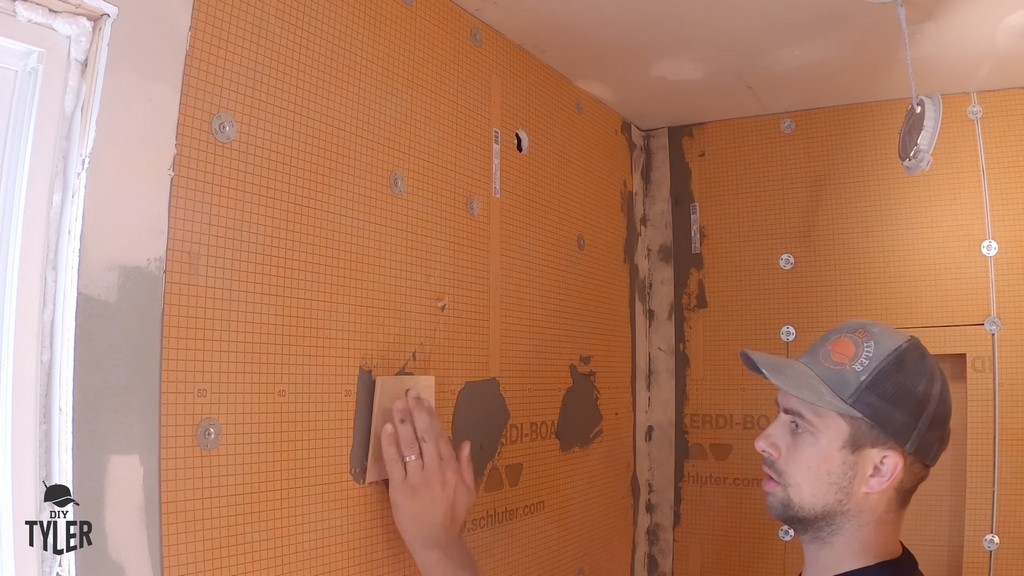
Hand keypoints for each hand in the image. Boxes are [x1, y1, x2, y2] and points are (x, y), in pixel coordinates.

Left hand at [382, 388, 479, 575]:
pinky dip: (390, 444)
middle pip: (425, 435)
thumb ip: (466, 465)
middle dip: (417, 412)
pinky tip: (387, 429)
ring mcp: (417, 479)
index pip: (440, 436)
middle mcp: (436, 470)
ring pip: (410, 445)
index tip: (425, 401)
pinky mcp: (400, 489)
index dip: (432, 417)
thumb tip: (463, 441)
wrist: (437, 541)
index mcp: (452, 469)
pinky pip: (394, 463)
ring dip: (403, 422)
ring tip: (396, 404)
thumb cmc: (452, 517)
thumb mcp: (468, 491)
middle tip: (409, 393)